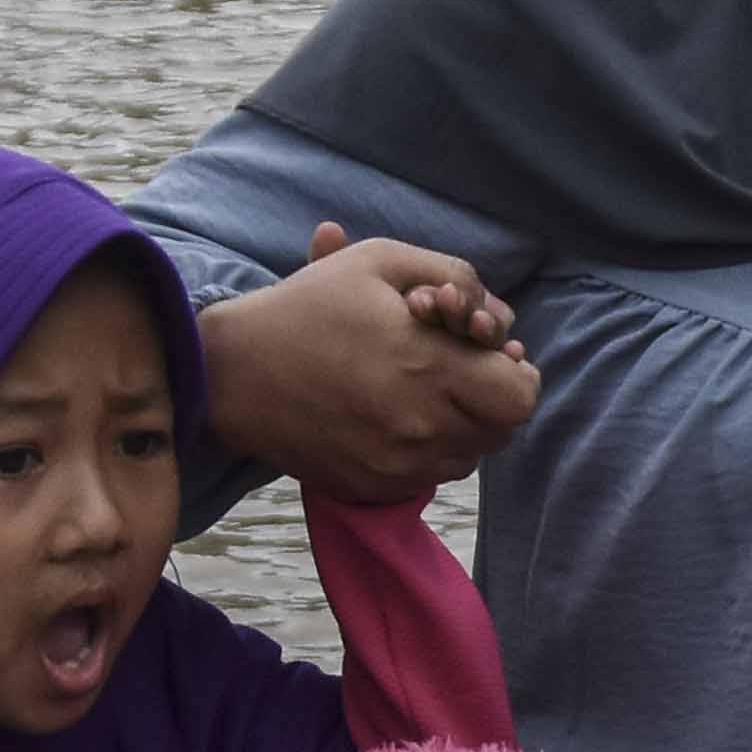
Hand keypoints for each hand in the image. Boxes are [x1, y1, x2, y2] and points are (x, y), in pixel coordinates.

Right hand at [197, 220, 536, 504]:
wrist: (231, 373)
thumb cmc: (308, 306)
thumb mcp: (381, 261)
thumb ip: (456, 276)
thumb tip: (497, 319)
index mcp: (427, 368)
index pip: (519, 397)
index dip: (515, 373)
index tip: (489, 354)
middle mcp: (419, 428)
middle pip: (502, 430)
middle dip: (490, 395)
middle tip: (458, 367)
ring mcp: (396, 467)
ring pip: (469, 456)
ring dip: (463, 425)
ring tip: (423, 389)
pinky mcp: (374, 489)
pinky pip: (430, 478)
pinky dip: (427, 451)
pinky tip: (395, 416)